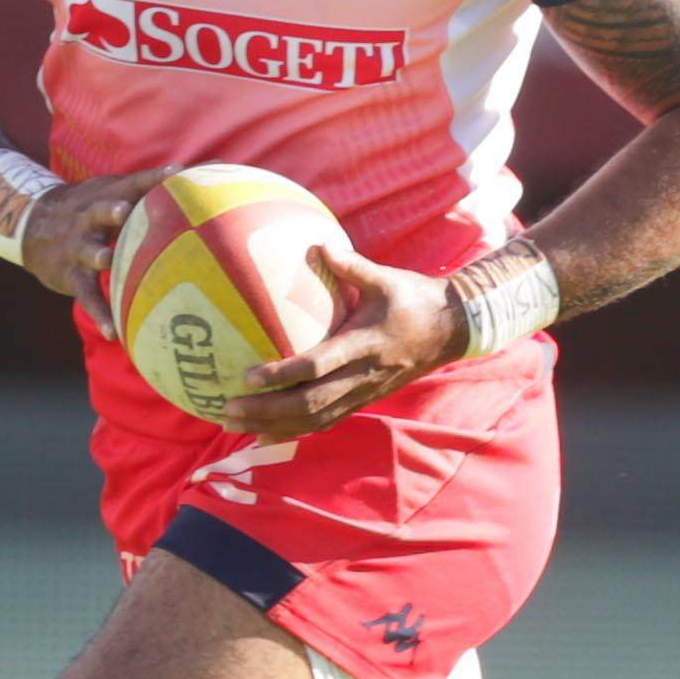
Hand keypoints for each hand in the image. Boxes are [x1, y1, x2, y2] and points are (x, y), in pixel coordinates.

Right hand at [20, 167, 170, 320]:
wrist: (30, 226)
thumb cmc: (89, 209)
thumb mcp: (108, 192)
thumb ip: (147, 188)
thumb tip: (196, 172)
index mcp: (105, 195)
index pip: (131, 182)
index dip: (152, 177)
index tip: (177, 172)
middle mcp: (89, 218)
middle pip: (100, 211)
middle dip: (111, 211)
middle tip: (124, 210)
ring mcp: (79, 247)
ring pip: (90, 252)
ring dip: (99, 256)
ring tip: (107, 261)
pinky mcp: (71, 275)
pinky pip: (87, 295)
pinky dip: (99, 313)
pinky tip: (114, 332)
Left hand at [231, 242, 465, 437]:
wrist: (452, 331)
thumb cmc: (415, 299)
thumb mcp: (386, 278)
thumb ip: (352, 265)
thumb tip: (321, 244)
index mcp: (363, 345)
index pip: (316, 367)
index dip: (281, 375)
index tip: (248, 376)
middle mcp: (361, 376)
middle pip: (308, 404)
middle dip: (266, 411)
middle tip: (227, 410)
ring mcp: (363, 393)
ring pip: (313, 420)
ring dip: (273, 426)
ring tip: (234, 425)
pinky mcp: (364, 401)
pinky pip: (325, 422)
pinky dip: (293, 431)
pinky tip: (264, 434)